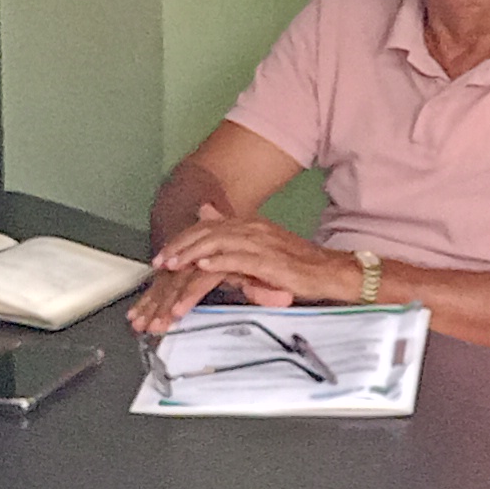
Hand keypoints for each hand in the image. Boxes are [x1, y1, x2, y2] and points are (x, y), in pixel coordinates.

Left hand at [144, 211, 338, 325]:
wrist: (329, 272)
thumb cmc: (296, 265)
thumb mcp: (259, 248)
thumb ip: (232, 237)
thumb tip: (206, 216)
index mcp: (249, 225)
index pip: (207, 226)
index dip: (182, 238)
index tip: (163, 254)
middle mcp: (253, 228)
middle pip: (207, 231)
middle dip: (180, 246)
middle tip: (159, 261)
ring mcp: (262, 243)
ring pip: (218, 242)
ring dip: (192, 253)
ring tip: (173, 265)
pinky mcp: (270, 261)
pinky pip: (239, 258)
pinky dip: (218, 261)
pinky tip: (202, 266)